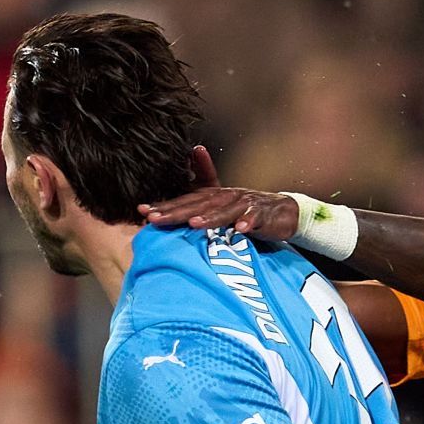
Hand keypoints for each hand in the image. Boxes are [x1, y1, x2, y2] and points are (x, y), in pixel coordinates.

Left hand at [140, 187, 299, 240]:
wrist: (281, 211)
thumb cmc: (245, 210)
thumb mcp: (218, 204)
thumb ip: (196, 200)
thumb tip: (170, 195)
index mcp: (211, 196)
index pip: (184, 201)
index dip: (164, 206)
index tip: (141, 212)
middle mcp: (224, 197)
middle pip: (197, 205)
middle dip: (176, 212)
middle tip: (155, 218)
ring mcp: (243, 204)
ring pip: (224, 210)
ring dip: (210, 217)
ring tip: (193, 224)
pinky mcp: (262, 214)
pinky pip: (255, 218)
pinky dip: (248, 222)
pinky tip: (240, 228)